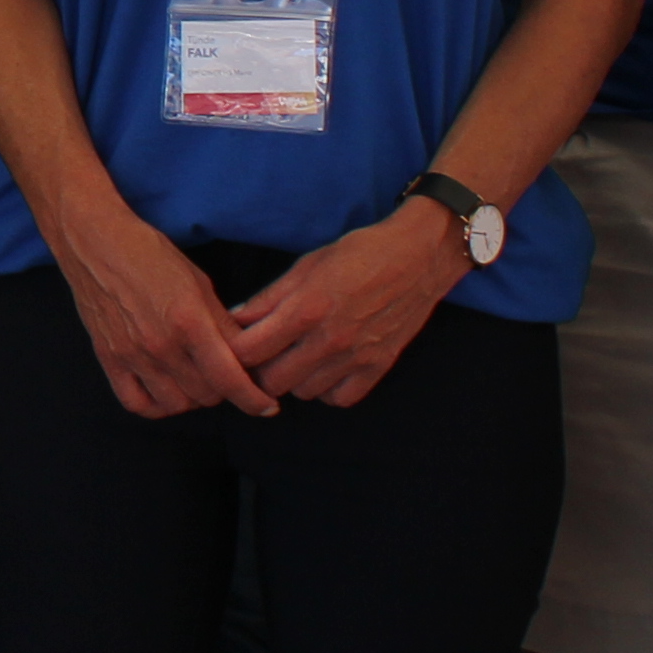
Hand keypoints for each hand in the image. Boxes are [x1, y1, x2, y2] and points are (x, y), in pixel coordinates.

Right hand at [46, 202, 273, 420]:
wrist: (94, 242)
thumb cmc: (149, 253)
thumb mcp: (198, 281)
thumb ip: (223, 323)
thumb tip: (246, 354)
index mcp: (189, 320)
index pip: (229, 378)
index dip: (253, 399)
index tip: (267, 407)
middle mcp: (161, 344)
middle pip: (206, 395)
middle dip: (224, 390)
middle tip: (225, 375)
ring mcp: (132, 354)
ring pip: (176, 404)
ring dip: (193, 398)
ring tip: (196, 380)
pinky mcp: (109, 358)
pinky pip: (136, 403)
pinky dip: (157, 406)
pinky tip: (167, 392)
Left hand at [227, 200, 462, 407]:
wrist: (418, 257)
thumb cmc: (359, 253)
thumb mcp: (306, 266)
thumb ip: (268, 298)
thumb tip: (234, 319)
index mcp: (306, 309)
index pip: (250, 351)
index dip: (235, 350)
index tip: (238, 343)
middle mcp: (329, 339)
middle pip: (273, 381)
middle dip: (262, 369)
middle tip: (267, 353)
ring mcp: (356, 357)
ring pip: (304, 393)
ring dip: (295, 379)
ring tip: (298, 357)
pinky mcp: (378, 367)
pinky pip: (340, 399)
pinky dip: (328, 390)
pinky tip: (326, 369)